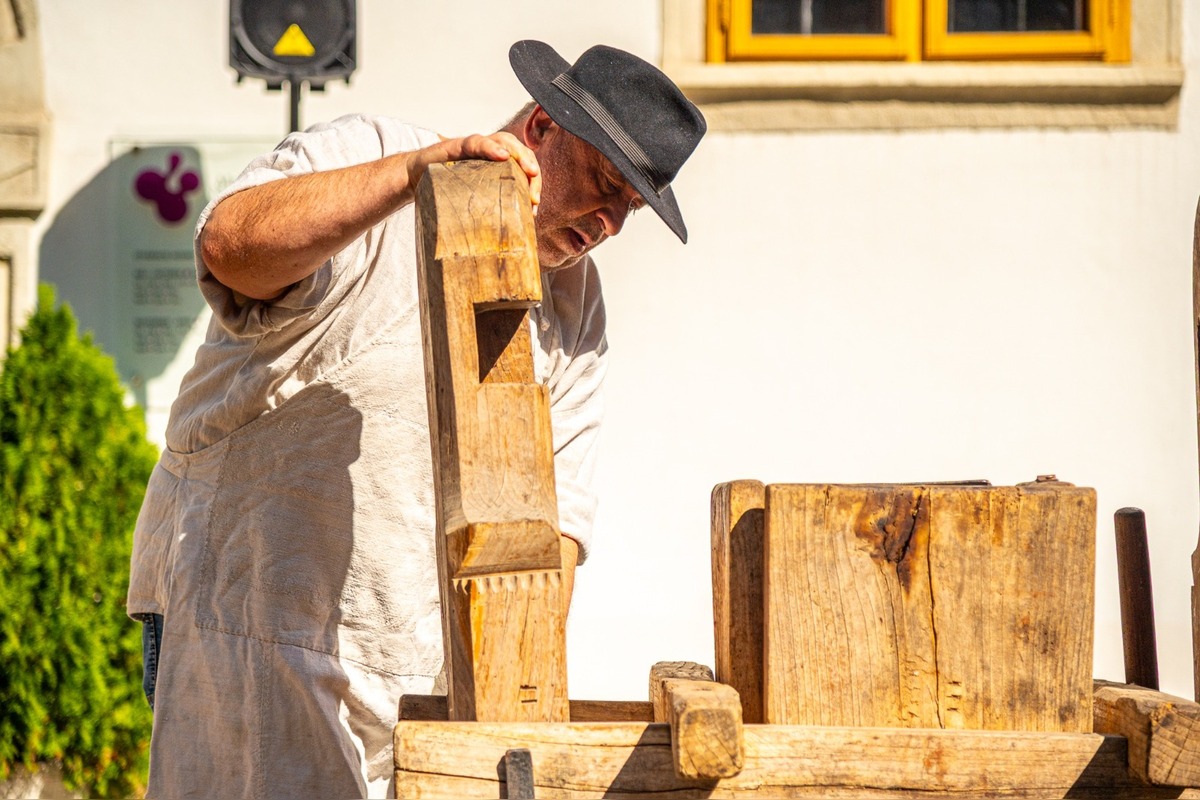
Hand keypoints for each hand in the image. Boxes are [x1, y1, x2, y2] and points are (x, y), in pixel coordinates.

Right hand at [409, 132, 540, 213]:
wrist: (414, 176)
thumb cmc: (444, 190)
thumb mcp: (471, 202)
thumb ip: (488, 212)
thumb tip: (508, 245)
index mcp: (496, 165)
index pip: (523, 166)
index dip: (534, 182)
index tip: (535, 204)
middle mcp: (489, 151)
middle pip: (520, 151)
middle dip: (532, 170)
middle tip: (535, 195)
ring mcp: (474, 146)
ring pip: (504, 140)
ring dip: (519, 155)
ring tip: (529, 171)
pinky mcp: (457, 145)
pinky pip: (477, 142)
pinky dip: (491, 147)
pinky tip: (502, 155)